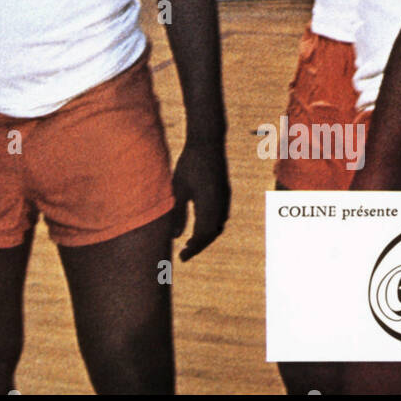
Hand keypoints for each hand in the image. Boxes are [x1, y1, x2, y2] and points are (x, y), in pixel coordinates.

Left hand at [169, 138, 229, 261]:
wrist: (207, 142)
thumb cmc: (190, 164)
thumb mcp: (179, 188)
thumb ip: (178, 213)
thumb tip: (176, 237)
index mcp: (210, 206)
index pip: (203, 236)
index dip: (193, 249)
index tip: (182, 258)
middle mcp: (221, 205)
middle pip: (211, 233)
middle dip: (199, 245)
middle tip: (185, 254)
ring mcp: (224, 199)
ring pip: (216, 225)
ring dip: (205, 236)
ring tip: (190, 243)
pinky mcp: (224, 193)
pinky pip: (219, 216)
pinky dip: (209, 225)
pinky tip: (199, 225)